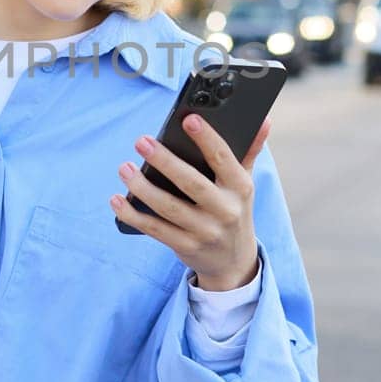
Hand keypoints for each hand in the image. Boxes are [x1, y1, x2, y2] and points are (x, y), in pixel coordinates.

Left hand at [110, 115, 271, 290]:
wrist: (234, 262)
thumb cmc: (234, 209)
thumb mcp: (245, 183)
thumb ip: (249, 151)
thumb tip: (263, 120)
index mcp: (240, 188)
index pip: (223, 158)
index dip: (207, 138)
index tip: (188, 119)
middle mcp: (224, 210)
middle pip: (191, 183)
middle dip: (165, 161)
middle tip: (141, 141)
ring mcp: (204, 231)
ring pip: (168, 208)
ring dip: (142, 187)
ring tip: (124, 168)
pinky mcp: (185, 246)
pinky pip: (155, 229)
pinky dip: (133, 215)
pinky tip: (117, 200)